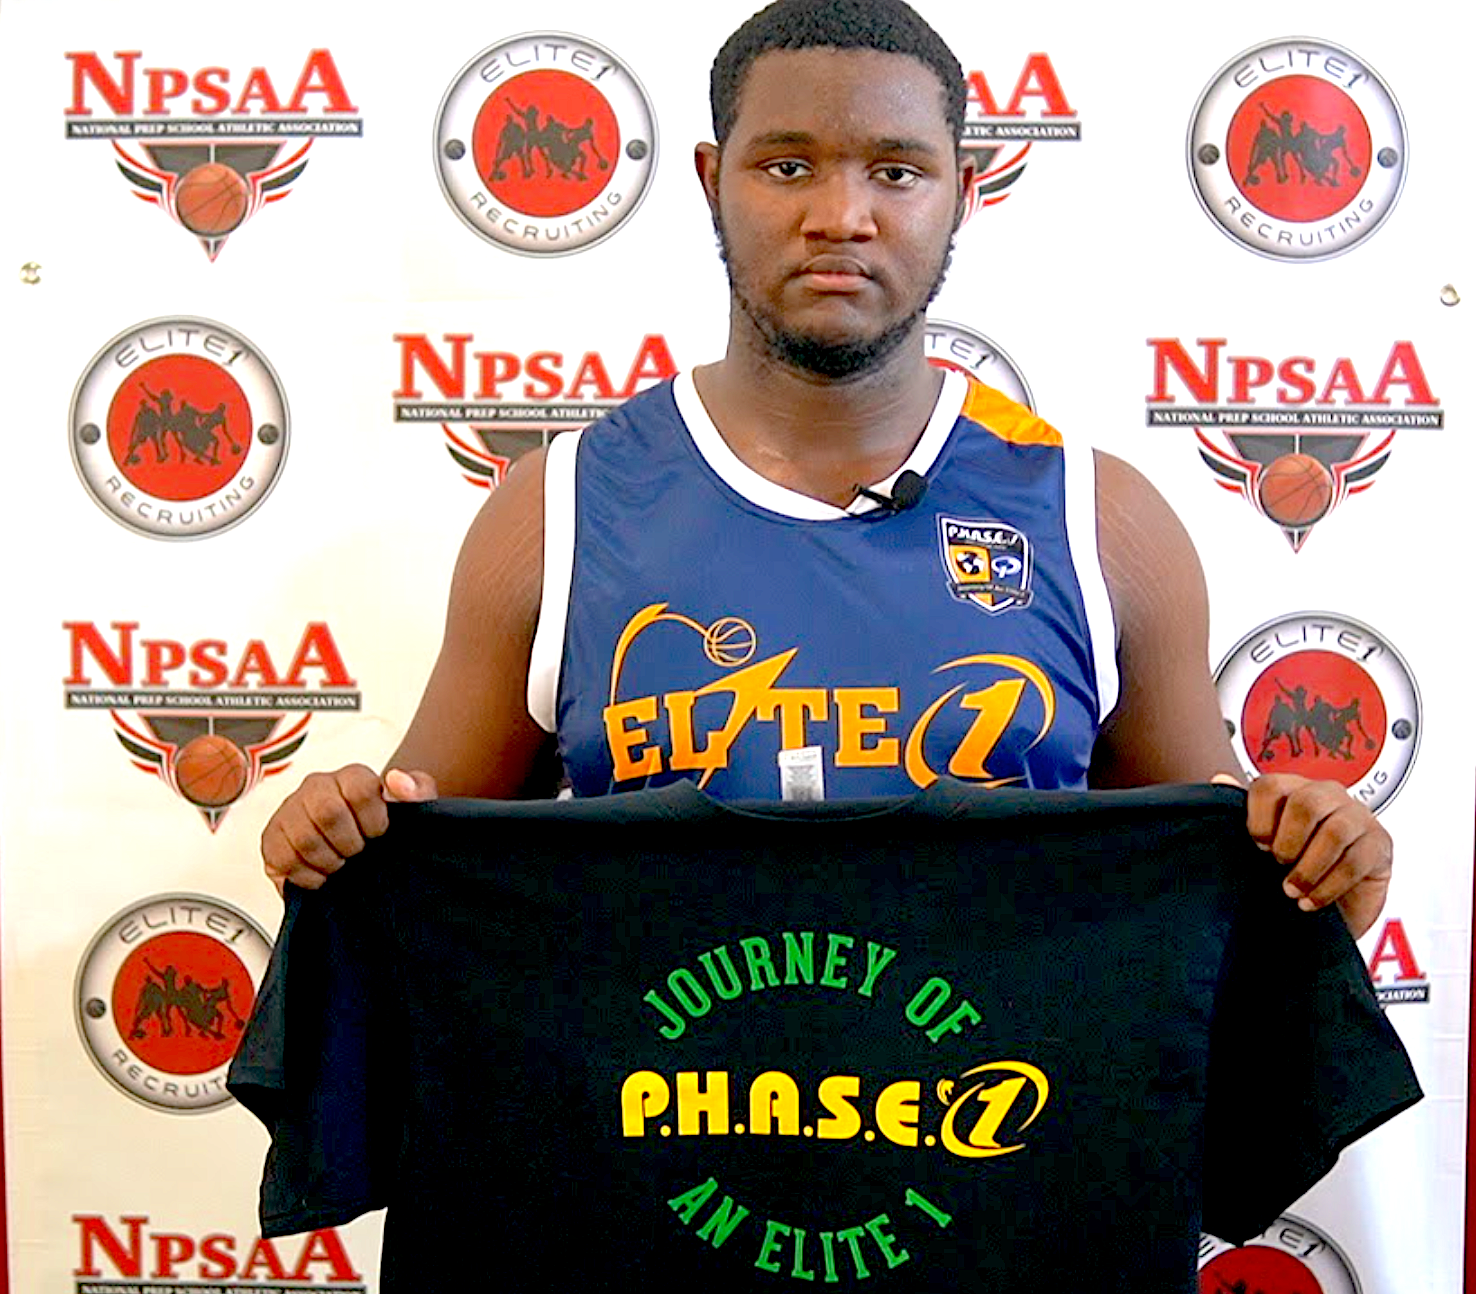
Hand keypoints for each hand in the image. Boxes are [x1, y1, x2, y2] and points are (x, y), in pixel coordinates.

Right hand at [261, 764, 437, 894]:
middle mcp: (317, 787)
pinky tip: (322, 875)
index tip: (378, 834)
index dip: (373, 820)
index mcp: (352, 776)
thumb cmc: (388, 829)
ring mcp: (290, 812)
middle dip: (349, 843)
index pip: (359, 788)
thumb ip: (418, 791)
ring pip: (304, 838)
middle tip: (357, 853)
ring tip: (341, 864)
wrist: (364, 854)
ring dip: (329, 861)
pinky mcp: (271, 839)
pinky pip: (283, 860)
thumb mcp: (416, 811)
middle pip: (328, 812)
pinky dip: (308, 876)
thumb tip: (395, 780)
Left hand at [1244, 773, 1391, 937]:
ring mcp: (1358, 817)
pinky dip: (1329, 886)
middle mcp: (1328, 796)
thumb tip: (1220, 778)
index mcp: (1294, 789)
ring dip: (1308, 868)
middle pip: (1307, 802)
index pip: (1271, 785)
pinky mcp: (1380, 845)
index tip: (1257, 846)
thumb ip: (1243, 811)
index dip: (1259, 819)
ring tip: (1292, 890)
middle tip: (1278, 865)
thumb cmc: (1295, 868)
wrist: (1336, 907)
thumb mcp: (1265, 843)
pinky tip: (1312, 900)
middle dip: (1288, 842)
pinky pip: (1356, 861)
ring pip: (1335, 831)